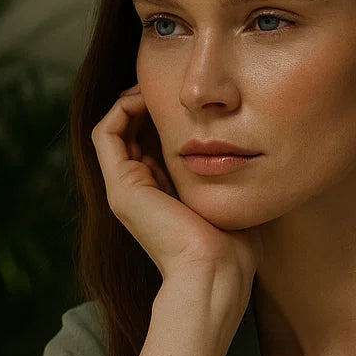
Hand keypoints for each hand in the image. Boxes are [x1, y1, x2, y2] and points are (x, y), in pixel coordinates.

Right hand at [90, 85, 261, 289]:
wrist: (215, 272)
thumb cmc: (233, 248)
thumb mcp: (231, 201)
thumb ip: (229, 179)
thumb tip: (249, 157)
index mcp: (161, 197)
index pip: (152, 144)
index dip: (163, 116)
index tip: (187, 99)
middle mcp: (138, 192)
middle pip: (131, 133)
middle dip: (147, 103)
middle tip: (169, 84)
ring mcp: (126, 190)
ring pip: (115, 129)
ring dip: (132, 100)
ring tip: (156, 85)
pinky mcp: (121, 187)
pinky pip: (106, 133)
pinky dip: (122, 108)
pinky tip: (147, 96)